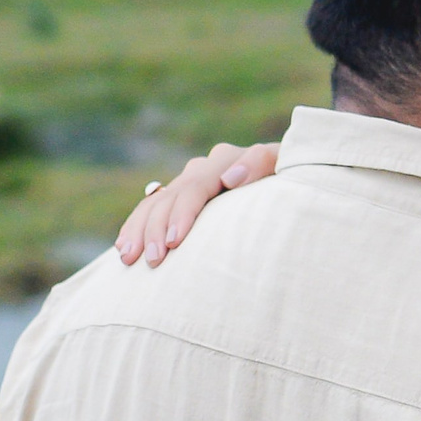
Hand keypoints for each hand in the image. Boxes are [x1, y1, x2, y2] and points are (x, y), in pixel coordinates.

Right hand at [115, 143, 279, 265]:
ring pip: (155, 203)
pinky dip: (135, 229)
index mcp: (227, 159)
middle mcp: (204, 169)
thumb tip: (229, 178)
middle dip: (156, 229)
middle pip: (171, 197)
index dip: (183, 213)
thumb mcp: (289, 167)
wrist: (291, 183)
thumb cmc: (296, 181)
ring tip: (128, 259)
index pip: (197, 186)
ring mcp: (190, 183)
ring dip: (139, 231)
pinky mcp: (182, 200)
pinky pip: (150, 210)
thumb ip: (262, 163)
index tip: (175, 241)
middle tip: (151, 261)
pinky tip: (124, 250)